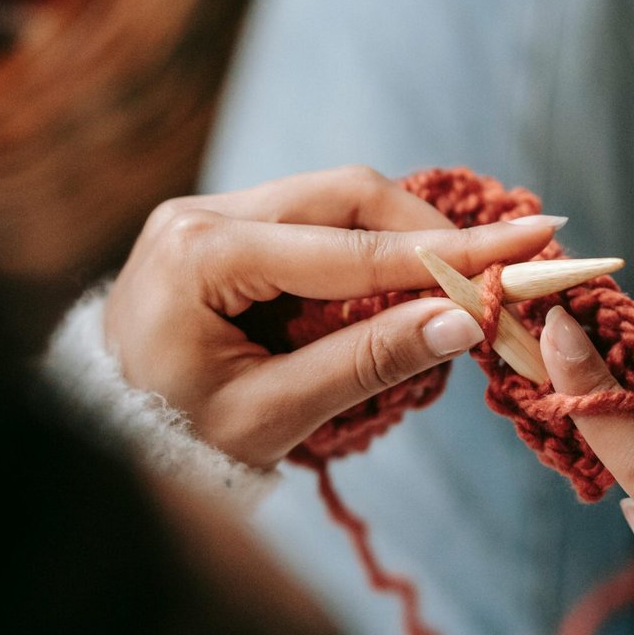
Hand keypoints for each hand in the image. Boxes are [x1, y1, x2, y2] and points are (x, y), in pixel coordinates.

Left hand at [104, 166, 558, 466]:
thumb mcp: (272, 415)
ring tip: (454, 287)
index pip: (352, 248)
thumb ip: (366, 363)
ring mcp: (208, 212)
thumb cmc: (177, 440)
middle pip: (346, 194)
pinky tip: (398, 286)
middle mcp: (201, 213)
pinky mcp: (221, 227)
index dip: (446, 254)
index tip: (527, 243)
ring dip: (399, 240)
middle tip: (501, 265)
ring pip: (334, 200)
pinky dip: (363, 250)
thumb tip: (460, 323)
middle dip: (429, 232)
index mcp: (202, 256)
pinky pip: (312, 221)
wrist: (106, 440)